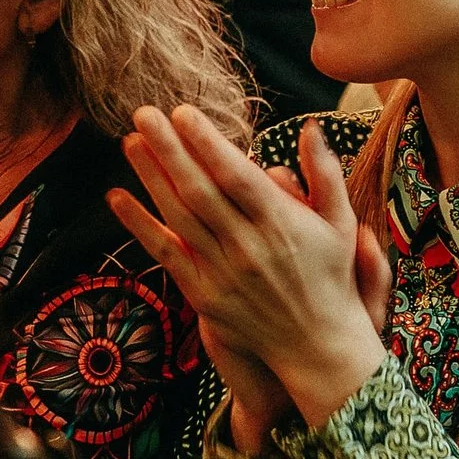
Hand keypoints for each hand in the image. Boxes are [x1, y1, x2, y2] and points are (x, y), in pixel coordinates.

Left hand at [110, 111, 391, 431]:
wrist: (319, 346)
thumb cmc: (332, 276)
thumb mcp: (341, 222)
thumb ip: (324, 173)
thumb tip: (309, 127)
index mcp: (282, 224)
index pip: (237, 176)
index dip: (207, 144)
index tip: (184, 112)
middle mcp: (249, 247)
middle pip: (200, 191)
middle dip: (170, 149)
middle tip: (144, 113)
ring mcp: (224, 274)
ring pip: (179, 218)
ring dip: (152, 177)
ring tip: (130, 141)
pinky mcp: (205, 296)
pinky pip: (167, 256)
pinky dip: (140, 226)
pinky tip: (117, 198)